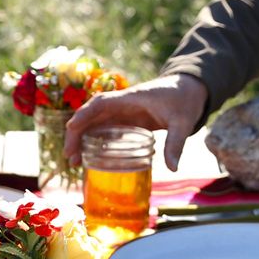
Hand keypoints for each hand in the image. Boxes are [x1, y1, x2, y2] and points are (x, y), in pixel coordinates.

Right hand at [63, 73, 208, 170]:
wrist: (189, 89)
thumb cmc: (184, 100)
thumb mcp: (183, 122)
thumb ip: (176, 143)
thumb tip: (173, 169)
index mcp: (130, 98)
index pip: (100, 103)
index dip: (84, 114)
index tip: (71, 128)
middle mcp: (121, 104)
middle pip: (90, 116)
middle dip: (76, 134)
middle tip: (69, 156)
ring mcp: (122, 112)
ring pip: (95, 124)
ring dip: (82, 140)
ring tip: (74, 161)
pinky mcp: (127, 120)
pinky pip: (105, 131)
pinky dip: (95, 142)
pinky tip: (90, 158)